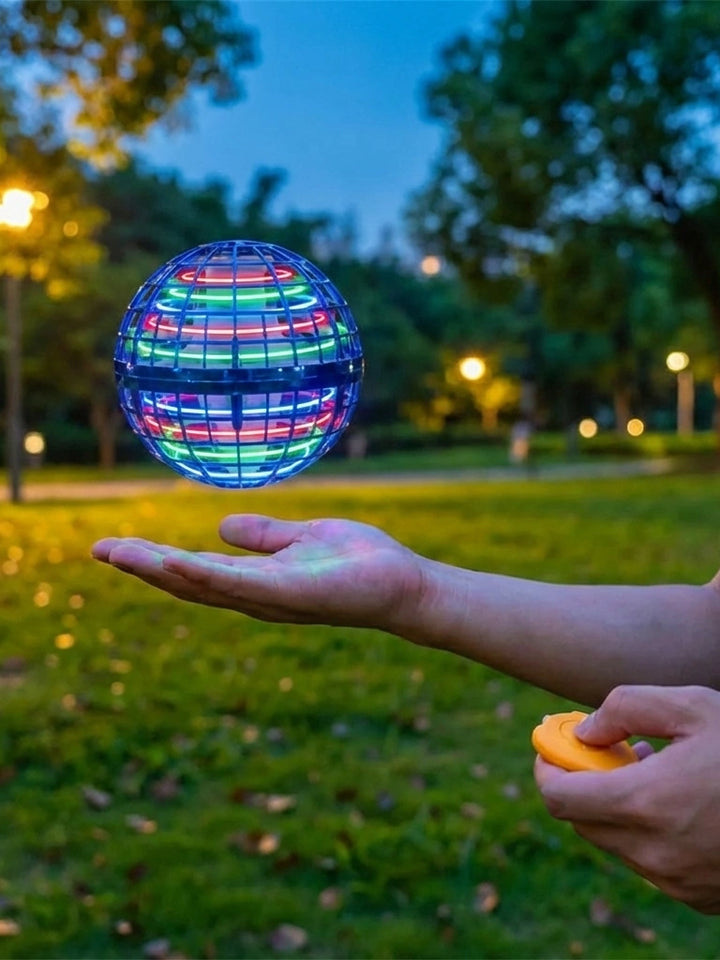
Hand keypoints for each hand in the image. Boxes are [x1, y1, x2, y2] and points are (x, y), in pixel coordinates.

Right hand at [92, 513, 422, 630]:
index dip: (153, 560)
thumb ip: (263, 536)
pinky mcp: (293, 595)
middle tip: (99, 549)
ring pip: (205, 586)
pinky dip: (208, 576)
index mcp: (254, 579)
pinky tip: (177, 563)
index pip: (193, 569)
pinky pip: (243, 586)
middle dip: (143, 567)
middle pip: (187, 582)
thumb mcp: (299, 538)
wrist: (402, 583)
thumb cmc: (357, 562)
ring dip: (162, 571)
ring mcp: (271, 598)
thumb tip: (220, 527)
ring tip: (122, 553)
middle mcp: (254, 595)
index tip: (114, 545)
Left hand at [534, 685, 719, 913]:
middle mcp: (653, 852)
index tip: (552, 746)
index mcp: (646, 803)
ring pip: (613, 842)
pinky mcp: (696, 896)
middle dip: (583, 784)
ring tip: (655, 770)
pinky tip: (678, 804)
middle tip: (608, 752)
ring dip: (615, 807)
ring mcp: (675, 881)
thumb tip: (585, 731)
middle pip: (581, 822)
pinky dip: (646, 833)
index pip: (558, 798)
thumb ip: (625, 707)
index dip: (547, 768)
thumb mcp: (692, 706)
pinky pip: (648, 863)